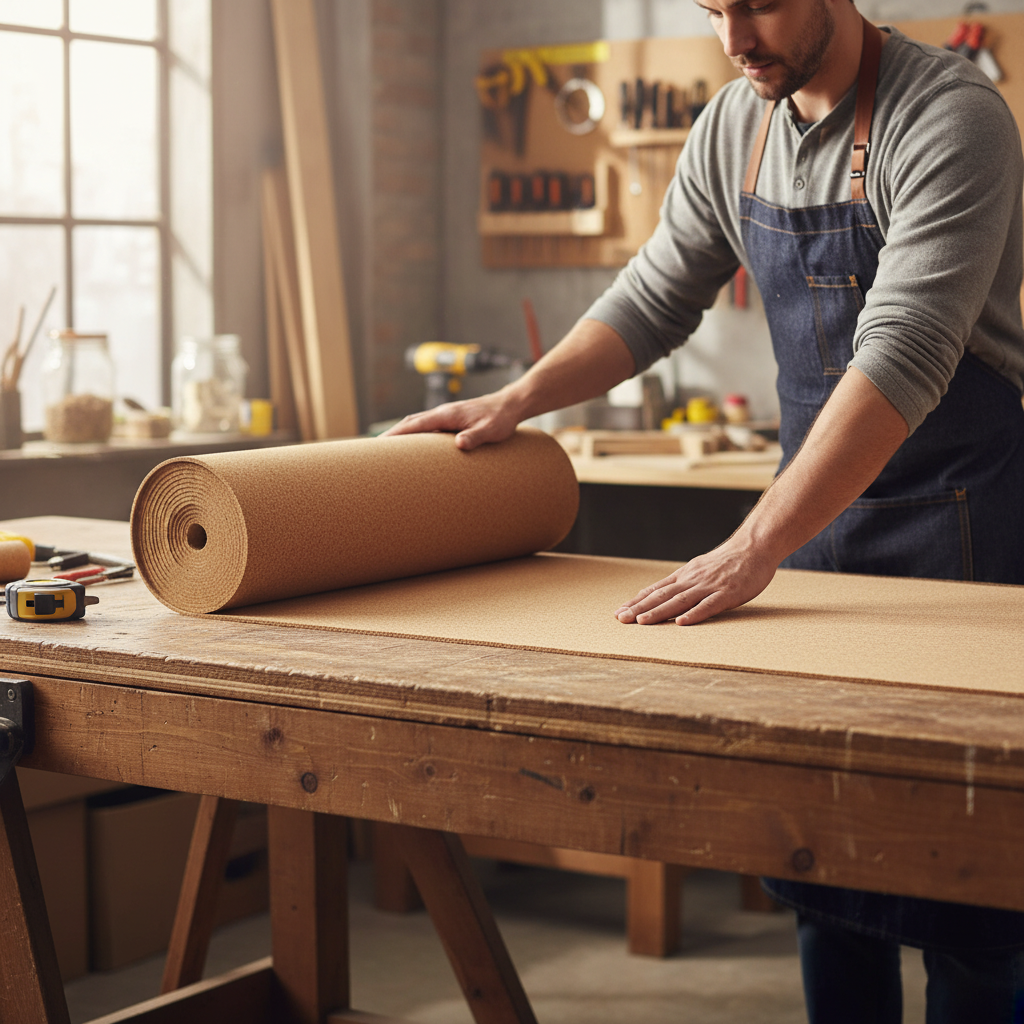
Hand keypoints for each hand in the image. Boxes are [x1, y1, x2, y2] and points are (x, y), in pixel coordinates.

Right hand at [382, 391, 521, 450]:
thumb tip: (459, 444)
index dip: (396, 435)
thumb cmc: (501, 418)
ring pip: (416, 423)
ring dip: (400, 434)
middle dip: (391, 435)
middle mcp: (442, 412)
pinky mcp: (450, 419)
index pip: (415, 424)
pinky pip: (426, 426)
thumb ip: (475, 437)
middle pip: (409, 422)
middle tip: (373, 452)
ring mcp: (446, 415)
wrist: (510, 405)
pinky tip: (412, 445)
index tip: (380, 445)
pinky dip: (413, 433)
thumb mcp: (491, 430)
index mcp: (447, 414)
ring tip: (386, 450)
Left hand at [614, 536, 778, 625]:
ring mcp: (709, 587)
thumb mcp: (699, 569)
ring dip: (659, 612)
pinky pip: (709, 606)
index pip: (656, 589)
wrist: (754, 547)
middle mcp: (692, 580)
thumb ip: (683, 582)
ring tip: (641, 621)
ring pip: (679, 601)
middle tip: (620, 619)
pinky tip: (681, 623)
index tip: (619, 611)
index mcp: (685, 576)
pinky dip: (694, 614)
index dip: (637, 601)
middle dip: (640, 608)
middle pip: (662, 596)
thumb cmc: (728, 561)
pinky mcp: (727, 593)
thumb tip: (662, 593)